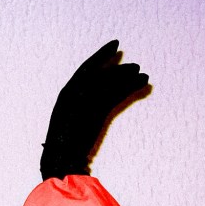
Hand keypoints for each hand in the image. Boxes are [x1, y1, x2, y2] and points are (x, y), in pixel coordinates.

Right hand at [40, 40, 149, 179]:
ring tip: (142, 72)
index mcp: (65, 95)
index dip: (100, 57)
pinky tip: (143, 82)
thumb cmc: (62, 147)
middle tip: (133, 63)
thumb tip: (90, 108)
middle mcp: (73, 94)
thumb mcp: (68, 124)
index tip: (114, 47)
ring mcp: (83, 102)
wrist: (60, 159)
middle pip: (98, 73)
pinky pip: (116, 94)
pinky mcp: (96, 111)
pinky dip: (131, 86)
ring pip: (109, 82)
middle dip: (115, 66)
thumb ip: (78, 111)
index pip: (84, 70)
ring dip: (127, 76)